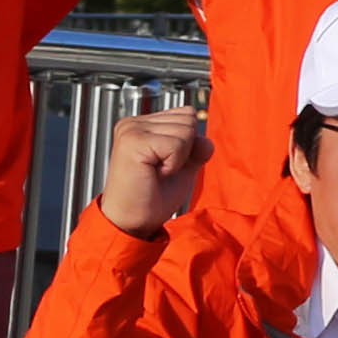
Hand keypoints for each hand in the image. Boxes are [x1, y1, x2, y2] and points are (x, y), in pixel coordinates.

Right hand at [98, 105, 208, 239]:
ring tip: (155, 172)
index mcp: (143, 124)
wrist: (131, 222)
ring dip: (178, 159)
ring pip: (186, 131)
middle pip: (189, 120)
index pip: (187, 114)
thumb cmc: (152, 197)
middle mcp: (134, 123)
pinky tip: (154, 174)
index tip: (165, 164)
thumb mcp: (183, 166)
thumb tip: (205, 140)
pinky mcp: (133, 141)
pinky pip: (178, 144)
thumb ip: (197, 148)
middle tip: (160, 171)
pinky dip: (174, 164)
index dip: (188, 144)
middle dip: (184, 150)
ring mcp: (131, 130)